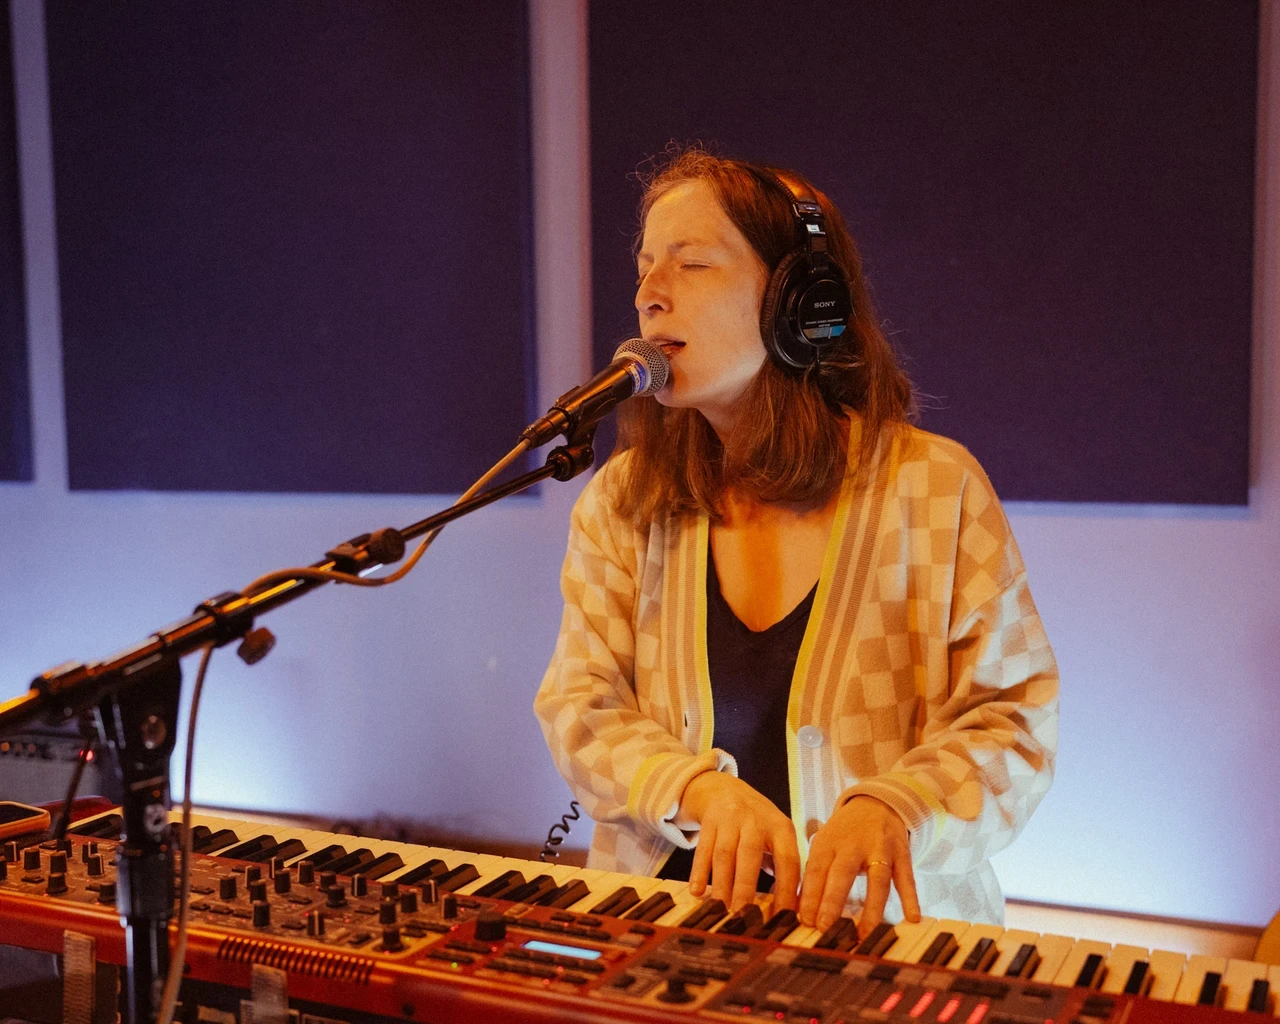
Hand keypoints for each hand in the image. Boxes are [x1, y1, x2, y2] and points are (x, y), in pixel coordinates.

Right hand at [678, 772, 800, 913]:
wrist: (725, 790)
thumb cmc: (758, 824)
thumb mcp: (777, 836)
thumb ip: (784, 867)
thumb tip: (791, 908)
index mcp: (781, 827)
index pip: (788, 861)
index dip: (786, 889)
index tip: (783, 916)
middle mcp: (755, 820)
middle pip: (750, 855)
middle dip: (745, 888)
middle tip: (742, 916)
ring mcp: (730, 818)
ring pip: (724, 853)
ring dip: (721, 884)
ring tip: (720, 910)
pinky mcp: (709, 821)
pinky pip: (703, 848)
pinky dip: (699, 871)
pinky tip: (696, 892)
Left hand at [798, 796, 920, 935]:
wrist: (876, 802)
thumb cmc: (844, 833)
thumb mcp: (825, 844)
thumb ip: (815, 874)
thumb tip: (802, 911)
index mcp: (829, 842)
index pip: (816, 870)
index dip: (810, 896)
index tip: (805, 921)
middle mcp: (853, 844)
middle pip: (842, 873)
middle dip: (832, 901)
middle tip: (824, 928)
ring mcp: (880, 848)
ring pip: (877, 879)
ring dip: (872, 908)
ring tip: (866, 934)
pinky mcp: (902, 854)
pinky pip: (907, 877)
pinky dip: (910, 897)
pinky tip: (912, 917)